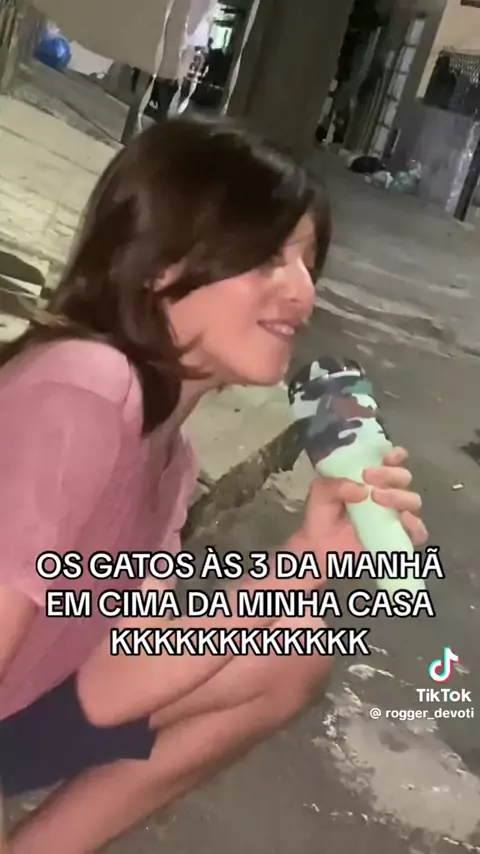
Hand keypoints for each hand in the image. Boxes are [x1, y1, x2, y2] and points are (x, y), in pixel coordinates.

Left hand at [298, 446, 427, 563]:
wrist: (320, 552)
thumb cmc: (321, 520)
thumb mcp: (319, 496)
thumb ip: (334, 486)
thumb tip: (362, 489)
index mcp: (370, 480)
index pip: (391, 461)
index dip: (395, 455)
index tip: (387, 456)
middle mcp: (386, 495)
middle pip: (404, 477)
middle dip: (390, 473)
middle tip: (368, 476)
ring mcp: (395, 517)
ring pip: (413, 500)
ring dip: (398, 495)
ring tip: (376, 498)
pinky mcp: (399, 539)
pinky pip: (418, 531)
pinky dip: (413, 524)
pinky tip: (400, 521)